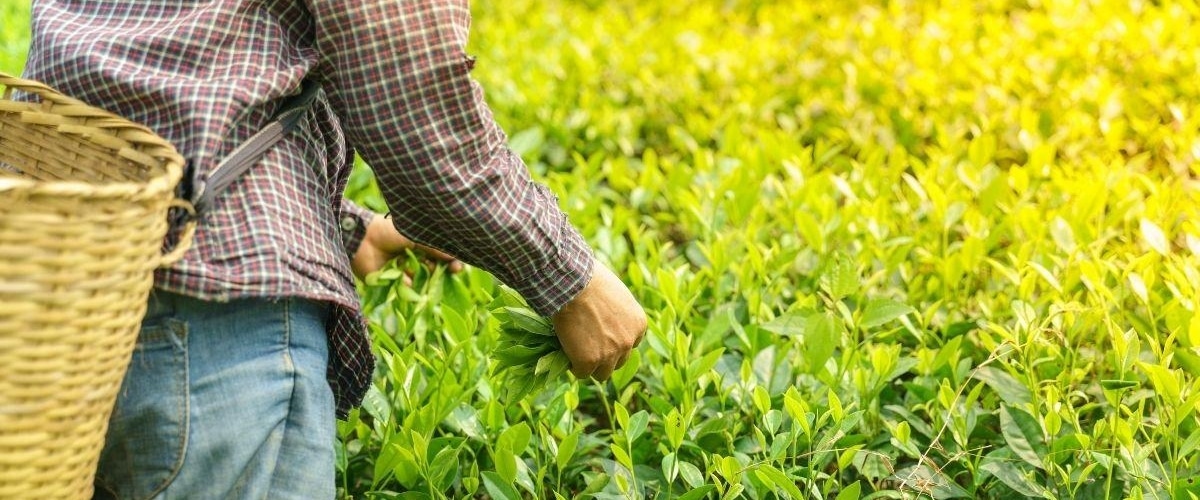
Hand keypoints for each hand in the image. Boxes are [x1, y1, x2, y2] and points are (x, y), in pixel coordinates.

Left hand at [351, 214, 463, 279]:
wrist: (363, 239)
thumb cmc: (389, 232)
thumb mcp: (415, 235)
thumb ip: (434, 247)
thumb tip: (454, 257)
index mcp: (419, 244)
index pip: (440, 255)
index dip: (450, 262)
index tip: (457, 267)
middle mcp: (413, 258)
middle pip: (434, 269)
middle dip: (442, 271)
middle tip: (452, 271)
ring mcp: (403, 270)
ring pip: (421, 279)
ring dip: (426, 276)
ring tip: (425, 268)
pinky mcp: (392, 281)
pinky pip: (406, 287)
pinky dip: (407, 282)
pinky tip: (404, 275)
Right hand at [552, 258, 646, 380]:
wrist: (573, 284)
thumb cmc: (590, 279)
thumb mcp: (615, 294)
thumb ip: (617, 312)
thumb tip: (605, 318)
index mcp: (639, 325)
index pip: (630, 344)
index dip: (614, 341)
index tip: (601, 336)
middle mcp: (628, 342)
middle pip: (619, 361)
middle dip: (605, 355)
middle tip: (587, 345)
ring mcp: (610, 354)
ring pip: (602, 373)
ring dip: (591, 366)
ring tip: (576, 352)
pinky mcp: (589, 361)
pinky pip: (581, 373)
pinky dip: (573, 366)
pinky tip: (566, 353)